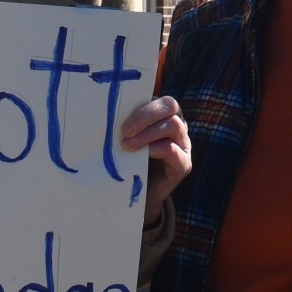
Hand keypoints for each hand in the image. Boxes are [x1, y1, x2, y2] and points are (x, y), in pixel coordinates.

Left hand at [118, 95, 190, 226]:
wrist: (140, 193)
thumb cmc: (131, 160)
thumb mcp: (128, 138)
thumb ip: (127, 124)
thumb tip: (108, 112)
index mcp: (165, 115)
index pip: (161, 99)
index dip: (142, 105)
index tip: (120, 114)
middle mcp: (178, 126)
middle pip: (171, 106)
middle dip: (146, 115)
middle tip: (125, 130)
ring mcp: (184, 144)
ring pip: (173, 125)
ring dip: (147, 134)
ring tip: (127, 146)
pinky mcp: (184, 164)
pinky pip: (173, 149)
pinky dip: (154, 149)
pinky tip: (141, 155)